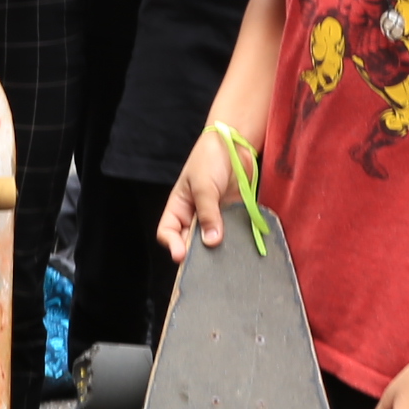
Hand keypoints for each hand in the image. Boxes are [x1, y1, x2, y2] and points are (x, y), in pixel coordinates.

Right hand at [155, 126, 234, 258]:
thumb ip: (208, 213)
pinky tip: (240, 247)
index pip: (168, 232)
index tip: (181, 255)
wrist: (235, 145)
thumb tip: (211, 241)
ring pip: (212, 240)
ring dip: (218, 249)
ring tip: (224, 257)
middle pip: (190, 241)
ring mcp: (215, 217)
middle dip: (197, 253)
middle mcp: (195, 215)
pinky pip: (232, 234)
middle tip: (205, 262)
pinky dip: (235, 240)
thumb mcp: (203, 185)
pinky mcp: (233, 217)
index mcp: (179, 207)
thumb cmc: (209, 159)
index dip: (172, 244)